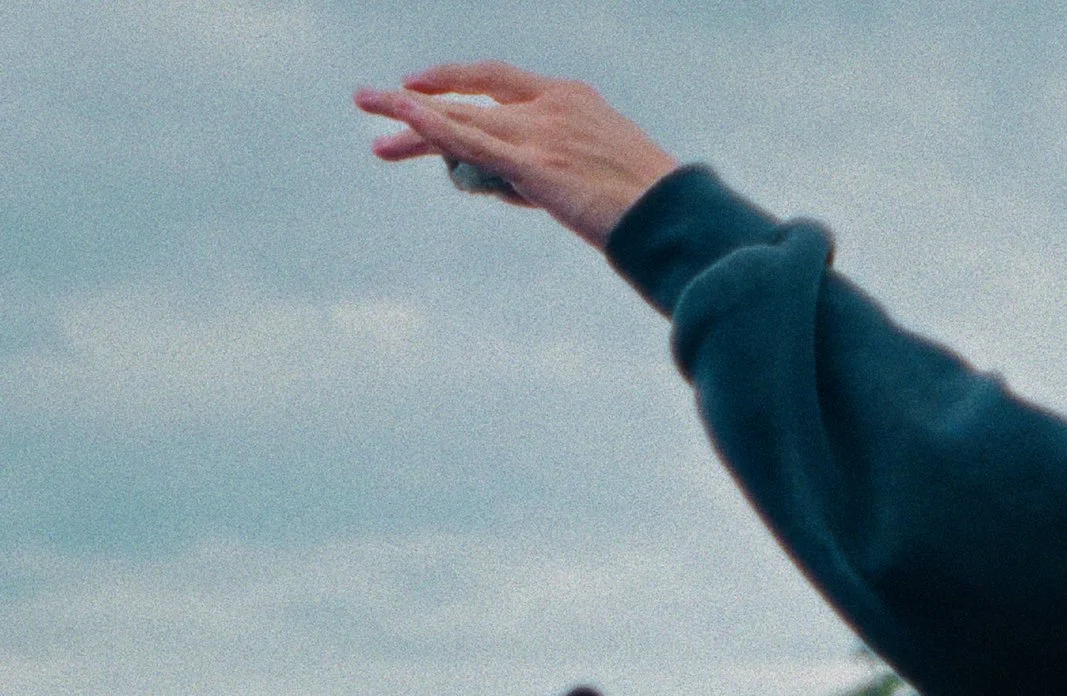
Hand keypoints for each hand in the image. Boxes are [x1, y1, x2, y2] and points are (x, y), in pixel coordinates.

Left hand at [354, 61, 679, 246]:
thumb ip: (547, 171)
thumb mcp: (599, 175)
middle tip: (374, 104)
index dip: (459, 82)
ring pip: (463, 119)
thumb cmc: (651, 210)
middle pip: (473, 100)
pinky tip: (400, 115)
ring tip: (368, 109)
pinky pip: (470, 141)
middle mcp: (554, 107)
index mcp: (576, 100)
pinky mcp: (535, 166)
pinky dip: (431, 126)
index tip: (424, 89)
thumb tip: (502, 185)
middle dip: (421, 104)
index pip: (502, 82)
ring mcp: (542, 134)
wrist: (677, 221)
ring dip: (410, 117)